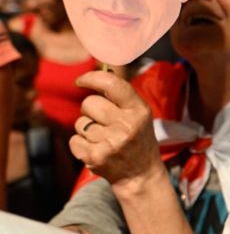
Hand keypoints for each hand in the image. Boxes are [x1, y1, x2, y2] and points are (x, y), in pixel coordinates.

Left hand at [69, 71, 162, 192]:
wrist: (140, 175)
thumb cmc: (137, 139)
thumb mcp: (138, 115)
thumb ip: (121, 95)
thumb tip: (102, 70)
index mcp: (139, 110)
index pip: (112, 84)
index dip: (92, 78)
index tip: (81, 81)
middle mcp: (127, 125)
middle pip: (89, 103)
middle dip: (90, 110)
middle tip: (103, 122)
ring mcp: (111, 142)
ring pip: (80, 123)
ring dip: (86, 130)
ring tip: (103, 139)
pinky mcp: (96, 157)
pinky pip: (74, 140)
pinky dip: (80, 145)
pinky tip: (96, 150)